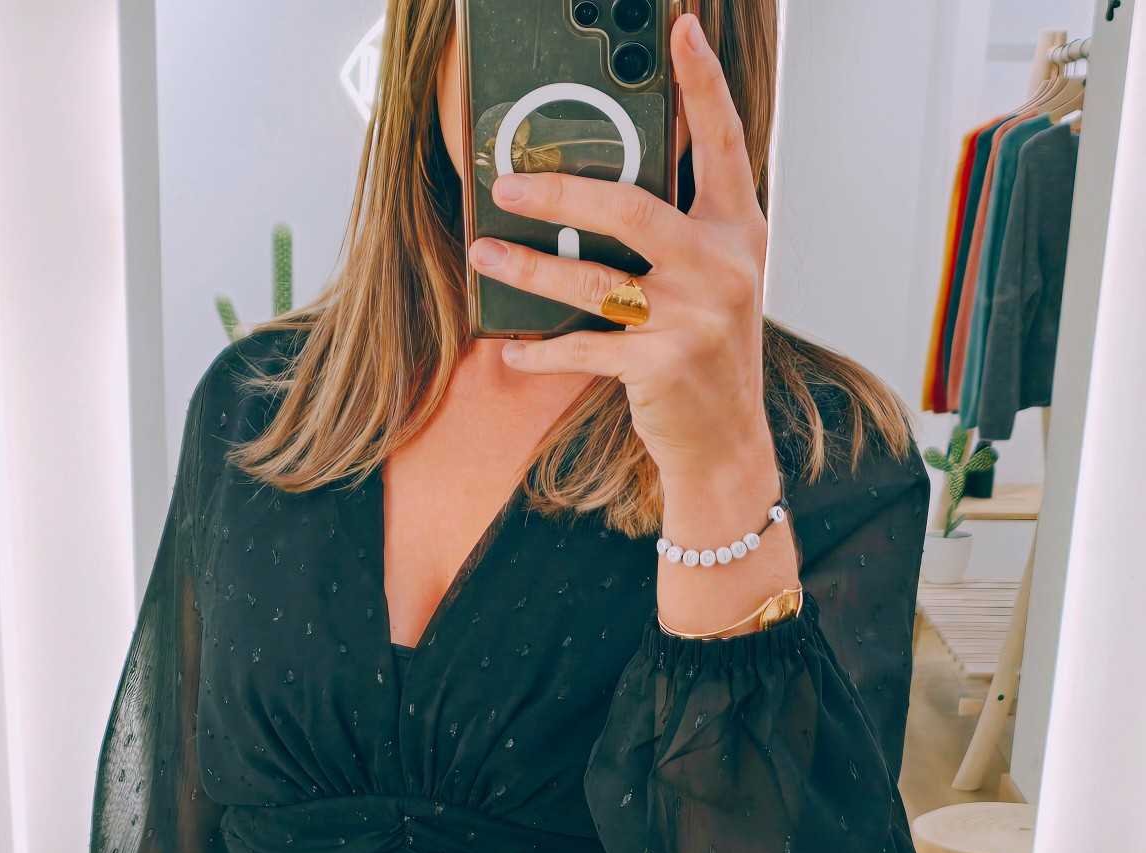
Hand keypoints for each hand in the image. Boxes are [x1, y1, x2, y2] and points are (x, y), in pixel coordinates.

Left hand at [468, 12, 798, 631]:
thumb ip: (676, 230)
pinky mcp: (661, 366)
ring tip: (485, 253)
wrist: (728, 442)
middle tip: (508, 183)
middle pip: (631, 209)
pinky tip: (509, 347)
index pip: (722, 142)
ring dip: (528, 268)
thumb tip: (601, 187)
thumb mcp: (712, 279)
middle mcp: (720, 267)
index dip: (703, 85)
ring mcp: (692, 318)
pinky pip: (584, 348)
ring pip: (592, 280)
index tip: (680, 31)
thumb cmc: (708, 353)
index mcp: (737, 230)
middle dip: (561, 192)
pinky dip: (540, 351)